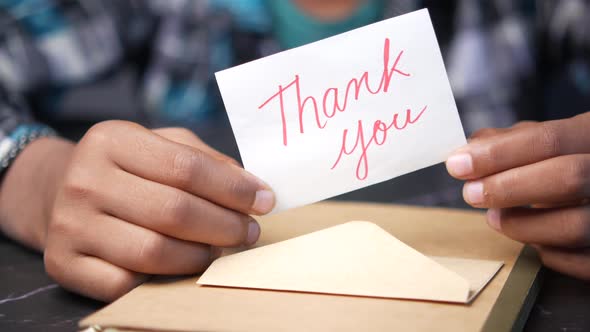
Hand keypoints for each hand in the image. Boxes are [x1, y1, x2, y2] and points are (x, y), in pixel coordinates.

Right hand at [38, 121, 273, 300]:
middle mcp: (84, 180)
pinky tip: (181, 266)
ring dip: (200, 256)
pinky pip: (126, 283)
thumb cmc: (125, 167)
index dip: (234, 188)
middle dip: (225, 226)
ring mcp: (70, 224)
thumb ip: (206, 161)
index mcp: (112, 140)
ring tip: (220, 250)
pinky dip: (163, 279)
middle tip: (249, 232)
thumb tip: (253, 189)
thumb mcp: (161, 144)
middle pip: (174, 211)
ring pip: (154, 252)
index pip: (186, 167)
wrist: (55, 190)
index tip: (265, 201)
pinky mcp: (64, 263)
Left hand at [446, 113, 589, 280]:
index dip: (498, 154)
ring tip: (494, 217)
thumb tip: (469, 150)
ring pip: (574, 225)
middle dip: (508, 187)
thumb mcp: (548, 141)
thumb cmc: (570, 159)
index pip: (549, 140)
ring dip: (521, 224)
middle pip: (568, 178)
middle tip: (471, 193)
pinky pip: (578, 261)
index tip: (458, 165)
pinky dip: (545, 250)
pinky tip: (530, 238)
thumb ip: (511, 141)